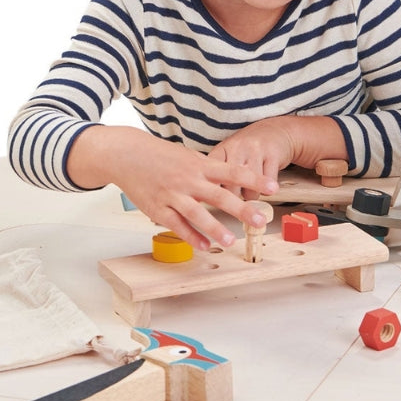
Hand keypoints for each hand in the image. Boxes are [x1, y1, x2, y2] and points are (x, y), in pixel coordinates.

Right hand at [66, 126, 277, 250]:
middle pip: (221, 196)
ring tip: (230, 240)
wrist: (127, 154)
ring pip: (198, 214)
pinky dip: (191, 237)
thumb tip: (232, 180)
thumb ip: (209, 170)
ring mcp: (173, 195)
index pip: (234, 171)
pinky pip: (177, 225)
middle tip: (260, 220)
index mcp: (200, 164)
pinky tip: (203, 245)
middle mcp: (189, 180)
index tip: (273, 187)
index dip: (255, 179)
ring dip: (215, 229)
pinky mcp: (158, 209)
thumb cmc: (161, 155)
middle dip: (242, 209)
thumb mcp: (189, 156)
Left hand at [208, 117, 297, 193]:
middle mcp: (237, 148)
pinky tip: (266, 182)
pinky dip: (267, 190)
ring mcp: (254, 150)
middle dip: (234, 198)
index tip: (209, 202)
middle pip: (229, 189)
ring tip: (252, 186)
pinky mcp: (272, 155)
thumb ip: (216, 172)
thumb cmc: (248, 148)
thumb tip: (203, 198)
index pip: (210, 176)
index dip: (209, 192)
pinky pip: (267, 186)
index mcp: (223, 149)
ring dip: (252, 195)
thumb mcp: (229, 154)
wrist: (276, 130)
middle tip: (237, 195)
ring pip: (249, 191)